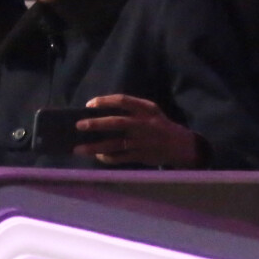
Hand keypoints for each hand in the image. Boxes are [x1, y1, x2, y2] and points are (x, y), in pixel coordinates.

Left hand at [73, 94, 201, 167]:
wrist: (180, 146)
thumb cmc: (159, 124)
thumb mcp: (150, 110)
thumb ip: (131, 107)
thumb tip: (101, 109)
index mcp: (145, 109)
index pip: (122, 100)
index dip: (104, 101)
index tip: (89, 104)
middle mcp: (142, 124)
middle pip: (116, 123)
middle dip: (96, 124)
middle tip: (78, 126)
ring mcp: (141, 142)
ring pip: (114, 144)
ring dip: (95, 147)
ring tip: (78, 149)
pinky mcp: (140, 156)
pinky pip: (120, 158)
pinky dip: (107, 158)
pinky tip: (98, 156)